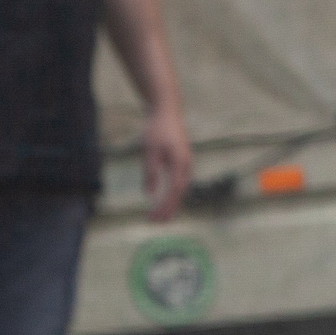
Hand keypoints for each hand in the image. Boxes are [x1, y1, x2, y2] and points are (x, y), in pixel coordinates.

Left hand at [141, 103, 192, 221]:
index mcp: (180, 164)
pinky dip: (173, 193)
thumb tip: (149, 194)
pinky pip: (180, 182)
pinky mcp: (182, 160)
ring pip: (180, 189)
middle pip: (179, 194)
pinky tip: (166, 197)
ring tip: (161, 214)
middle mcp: (186, 166)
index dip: (165, 207)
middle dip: (169, 209)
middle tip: (156, 223)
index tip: (154, 218)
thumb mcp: (149, 152)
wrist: (166, 111)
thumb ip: (150, 173)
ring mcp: (186, 163)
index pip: (174, 192)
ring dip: (171, 203)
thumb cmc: (157, 130)